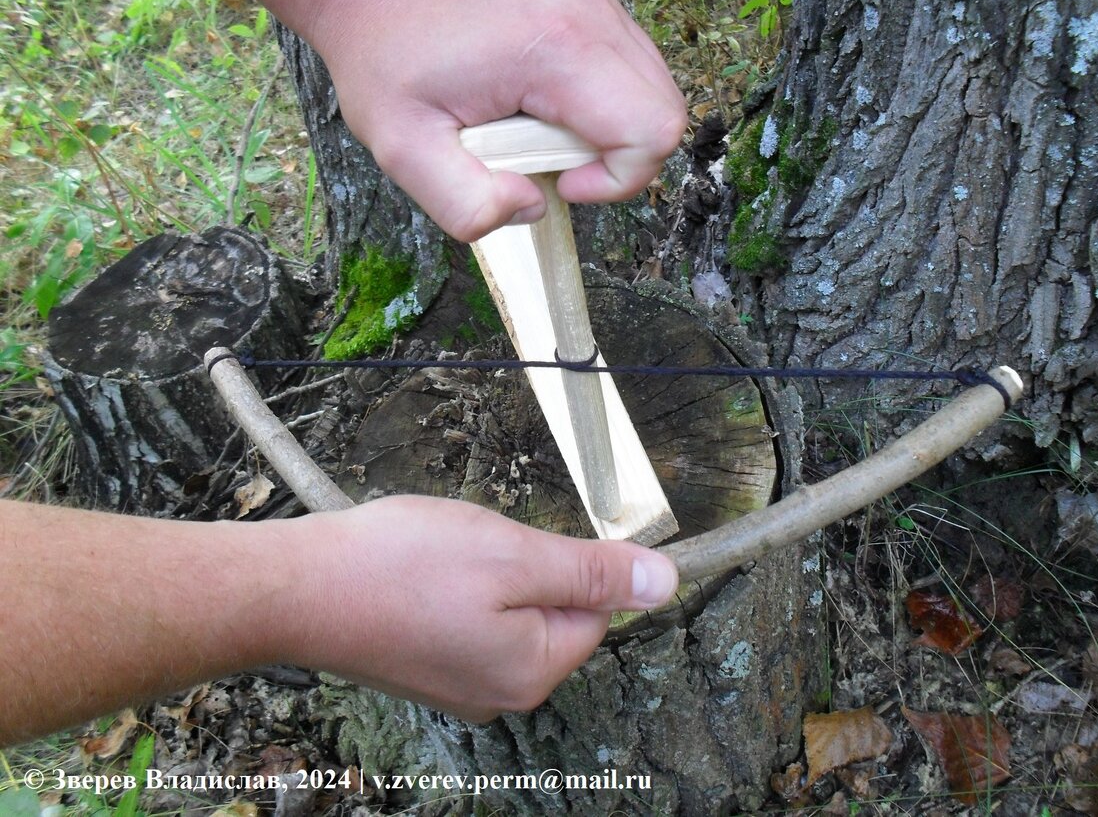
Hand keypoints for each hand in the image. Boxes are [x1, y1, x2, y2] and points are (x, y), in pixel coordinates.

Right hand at [284, 496, 677, 721]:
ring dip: (481, 569)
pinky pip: (464, 615)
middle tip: (468, 547)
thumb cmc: (400, 569)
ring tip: (434, 557)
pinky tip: (414, 571)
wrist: (293, 589)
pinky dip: (447, 583)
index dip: (563, 562)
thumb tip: (666, 583)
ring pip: (504, 606)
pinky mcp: (424, 666)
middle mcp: (500, 692)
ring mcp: (458, 683)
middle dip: (516, 563)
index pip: (594, 609)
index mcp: (533, 671)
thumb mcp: (514, 556)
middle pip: (548, 609)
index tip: (517, 542)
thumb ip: (593, 573)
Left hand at [307, 0, 687, 240]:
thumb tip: (531, 206)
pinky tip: (545, 108)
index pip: (652, 130)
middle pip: (666, 114)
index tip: (560, 182)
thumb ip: (466, 205)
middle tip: (549, 163)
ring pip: (654, 94)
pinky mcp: (589, 4)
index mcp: (557, 46)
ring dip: (609, 135)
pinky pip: (631, 73)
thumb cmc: (385, 57)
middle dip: (618, 162)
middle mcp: (590, 13)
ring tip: (539, 133)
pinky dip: (602, 108)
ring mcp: (594, 2)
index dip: (618, 179)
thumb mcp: (403, 152)